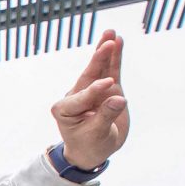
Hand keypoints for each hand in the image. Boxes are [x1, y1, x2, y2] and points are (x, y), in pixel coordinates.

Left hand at [52, 32, 128, 169]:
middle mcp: (76, 96)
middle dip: (98, 58)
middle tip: (107, 42)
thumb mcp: (97, 135)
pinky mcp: (106, 90)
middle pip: (88, 75)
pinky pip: (111, 71)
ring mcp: (91, 91)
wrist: (93, 151)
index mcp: (64, 109)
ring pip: (99, 69)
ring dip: (106, 51)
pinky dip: (114, 57)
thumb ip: (106, 116)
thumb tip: (120, 99)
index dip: (95, 90)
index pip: (82, 96)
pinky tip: (118, 41)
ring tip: (111, 33)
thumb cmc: (90, 145)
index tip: (109, 84)